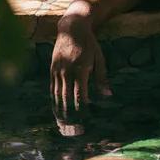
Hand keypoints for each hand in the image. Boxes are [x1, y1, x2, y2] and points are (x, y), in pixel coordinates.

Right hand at [50, 16, 110, 135]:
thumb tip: (108, 96)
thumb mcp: (99, 58)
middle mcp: (66, 71)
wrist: (71, 26)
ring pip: (57, 96)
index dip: (81, 111)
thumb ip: (102, 77)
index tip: (85, 123)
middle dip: (70, 118)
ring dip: (60, 114)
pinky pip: (52, 89)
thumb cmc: (89, 43)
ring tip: (63, 128)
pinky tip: (56, 113)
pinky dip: (54, 102)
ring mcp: (57, 71)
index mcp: (80, 69)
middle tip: (73, 132)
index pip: (79, 96)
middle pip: (66, 100)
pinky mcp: (52, 69)